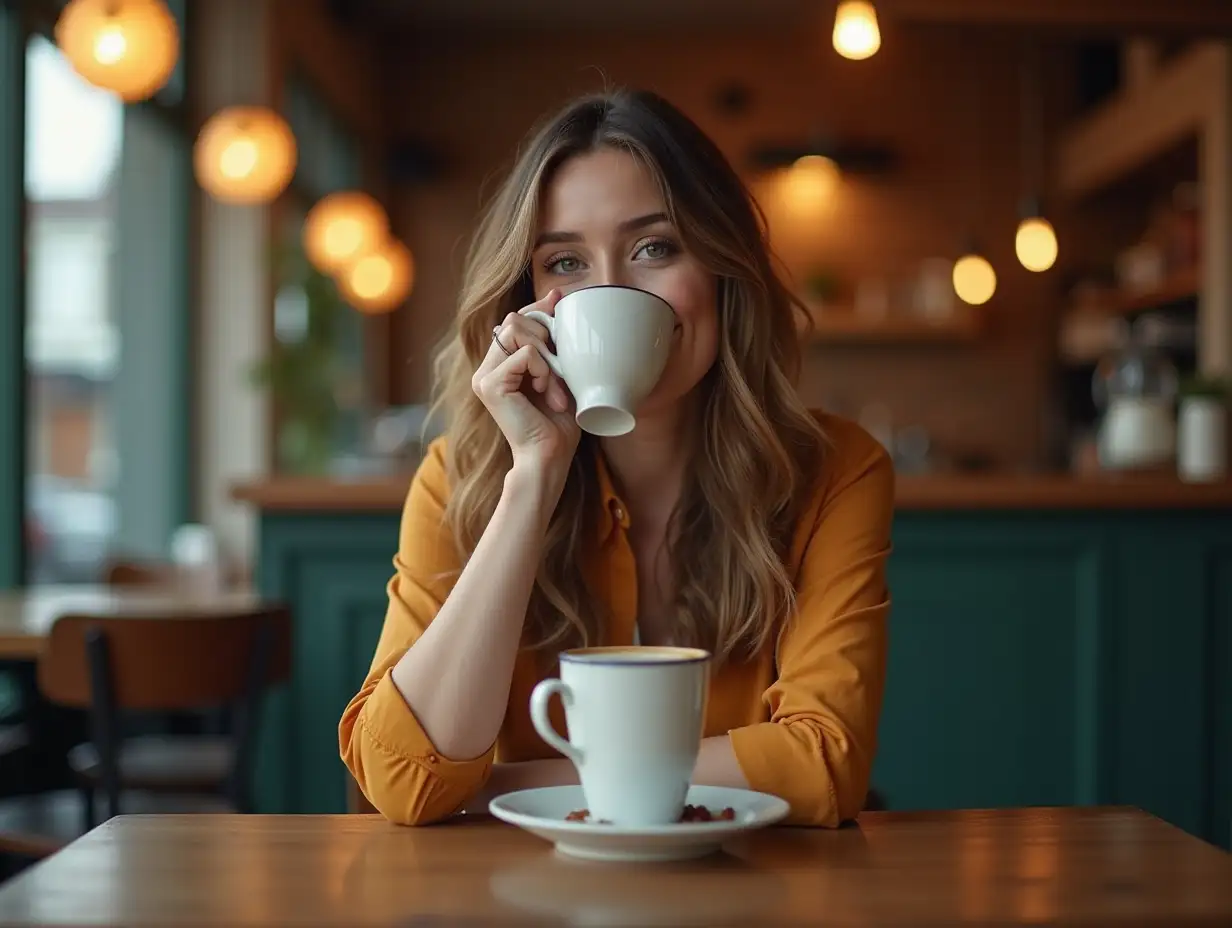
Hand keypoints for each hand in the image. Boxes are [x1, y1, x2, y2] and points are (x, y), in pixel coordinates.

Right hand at [472, 289, 579, 477]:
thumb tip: (556, 295)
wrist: (549, 457)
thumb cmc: (558, 423)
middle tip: (559, 372)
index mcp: (500, 365)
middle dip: (546, 337)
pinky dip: (543, 369)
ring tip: (553, 386)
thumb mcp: (559, 372)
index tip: (559, 304)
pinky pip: (524, 354)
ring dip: (545, 355)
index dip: (536, 310)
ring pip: (516, 330)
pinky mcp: (489, 384)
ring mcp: (484, 376)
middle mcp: (487, 368)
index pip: (513, 320)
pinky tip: (546, 392)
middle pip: (514, 319)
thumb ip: (552, 340)